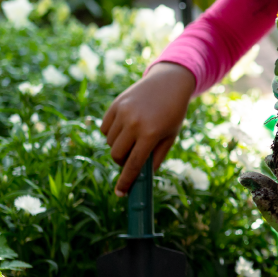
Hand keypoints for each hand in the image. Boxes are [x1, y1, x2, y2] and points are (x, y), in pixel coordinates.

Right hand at [100, 62, 195, 195]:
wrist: (169, 82)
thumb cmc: (173, 112)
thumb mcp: (170, 136)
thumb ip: (156, 158)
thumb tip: (142, 178)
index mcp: (151, 133)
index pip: (134, 164)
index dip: (126, 182)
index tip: (120, 194)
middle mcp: (134, 123)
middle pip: (117, 155)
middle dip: (122, 161)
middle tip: (133, 157)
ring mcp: (123, 112)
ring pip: (110, 142)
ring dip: (119, 146)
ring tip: (133, 137)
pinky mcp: (115, 104)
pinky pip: (105, 128)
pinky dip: (111, 133)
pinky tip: (125, 127)